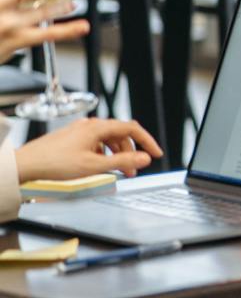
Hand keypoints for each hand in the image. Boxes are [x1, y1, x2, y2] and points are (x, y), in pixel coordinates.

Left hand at [14, 119, 162, 182]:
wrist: (27, 164)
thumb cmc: (55, 163)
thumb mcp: (95, 166)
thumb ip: (123, 161)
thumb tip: (144, 158)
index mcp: (98, 128)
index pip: (132, 129)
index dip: (147, 141)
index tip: (155, 153)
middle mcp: (90, 126)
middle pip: (120, 135)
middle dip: (131, 152)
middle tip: (134, 169)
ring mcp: (80, 131)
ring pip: (108, 140)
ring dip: (117, 155)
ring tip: (117, 171)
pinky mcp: (73, 139)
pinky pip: (96, 144)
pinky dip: (103, 155)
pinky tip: (99, 167)